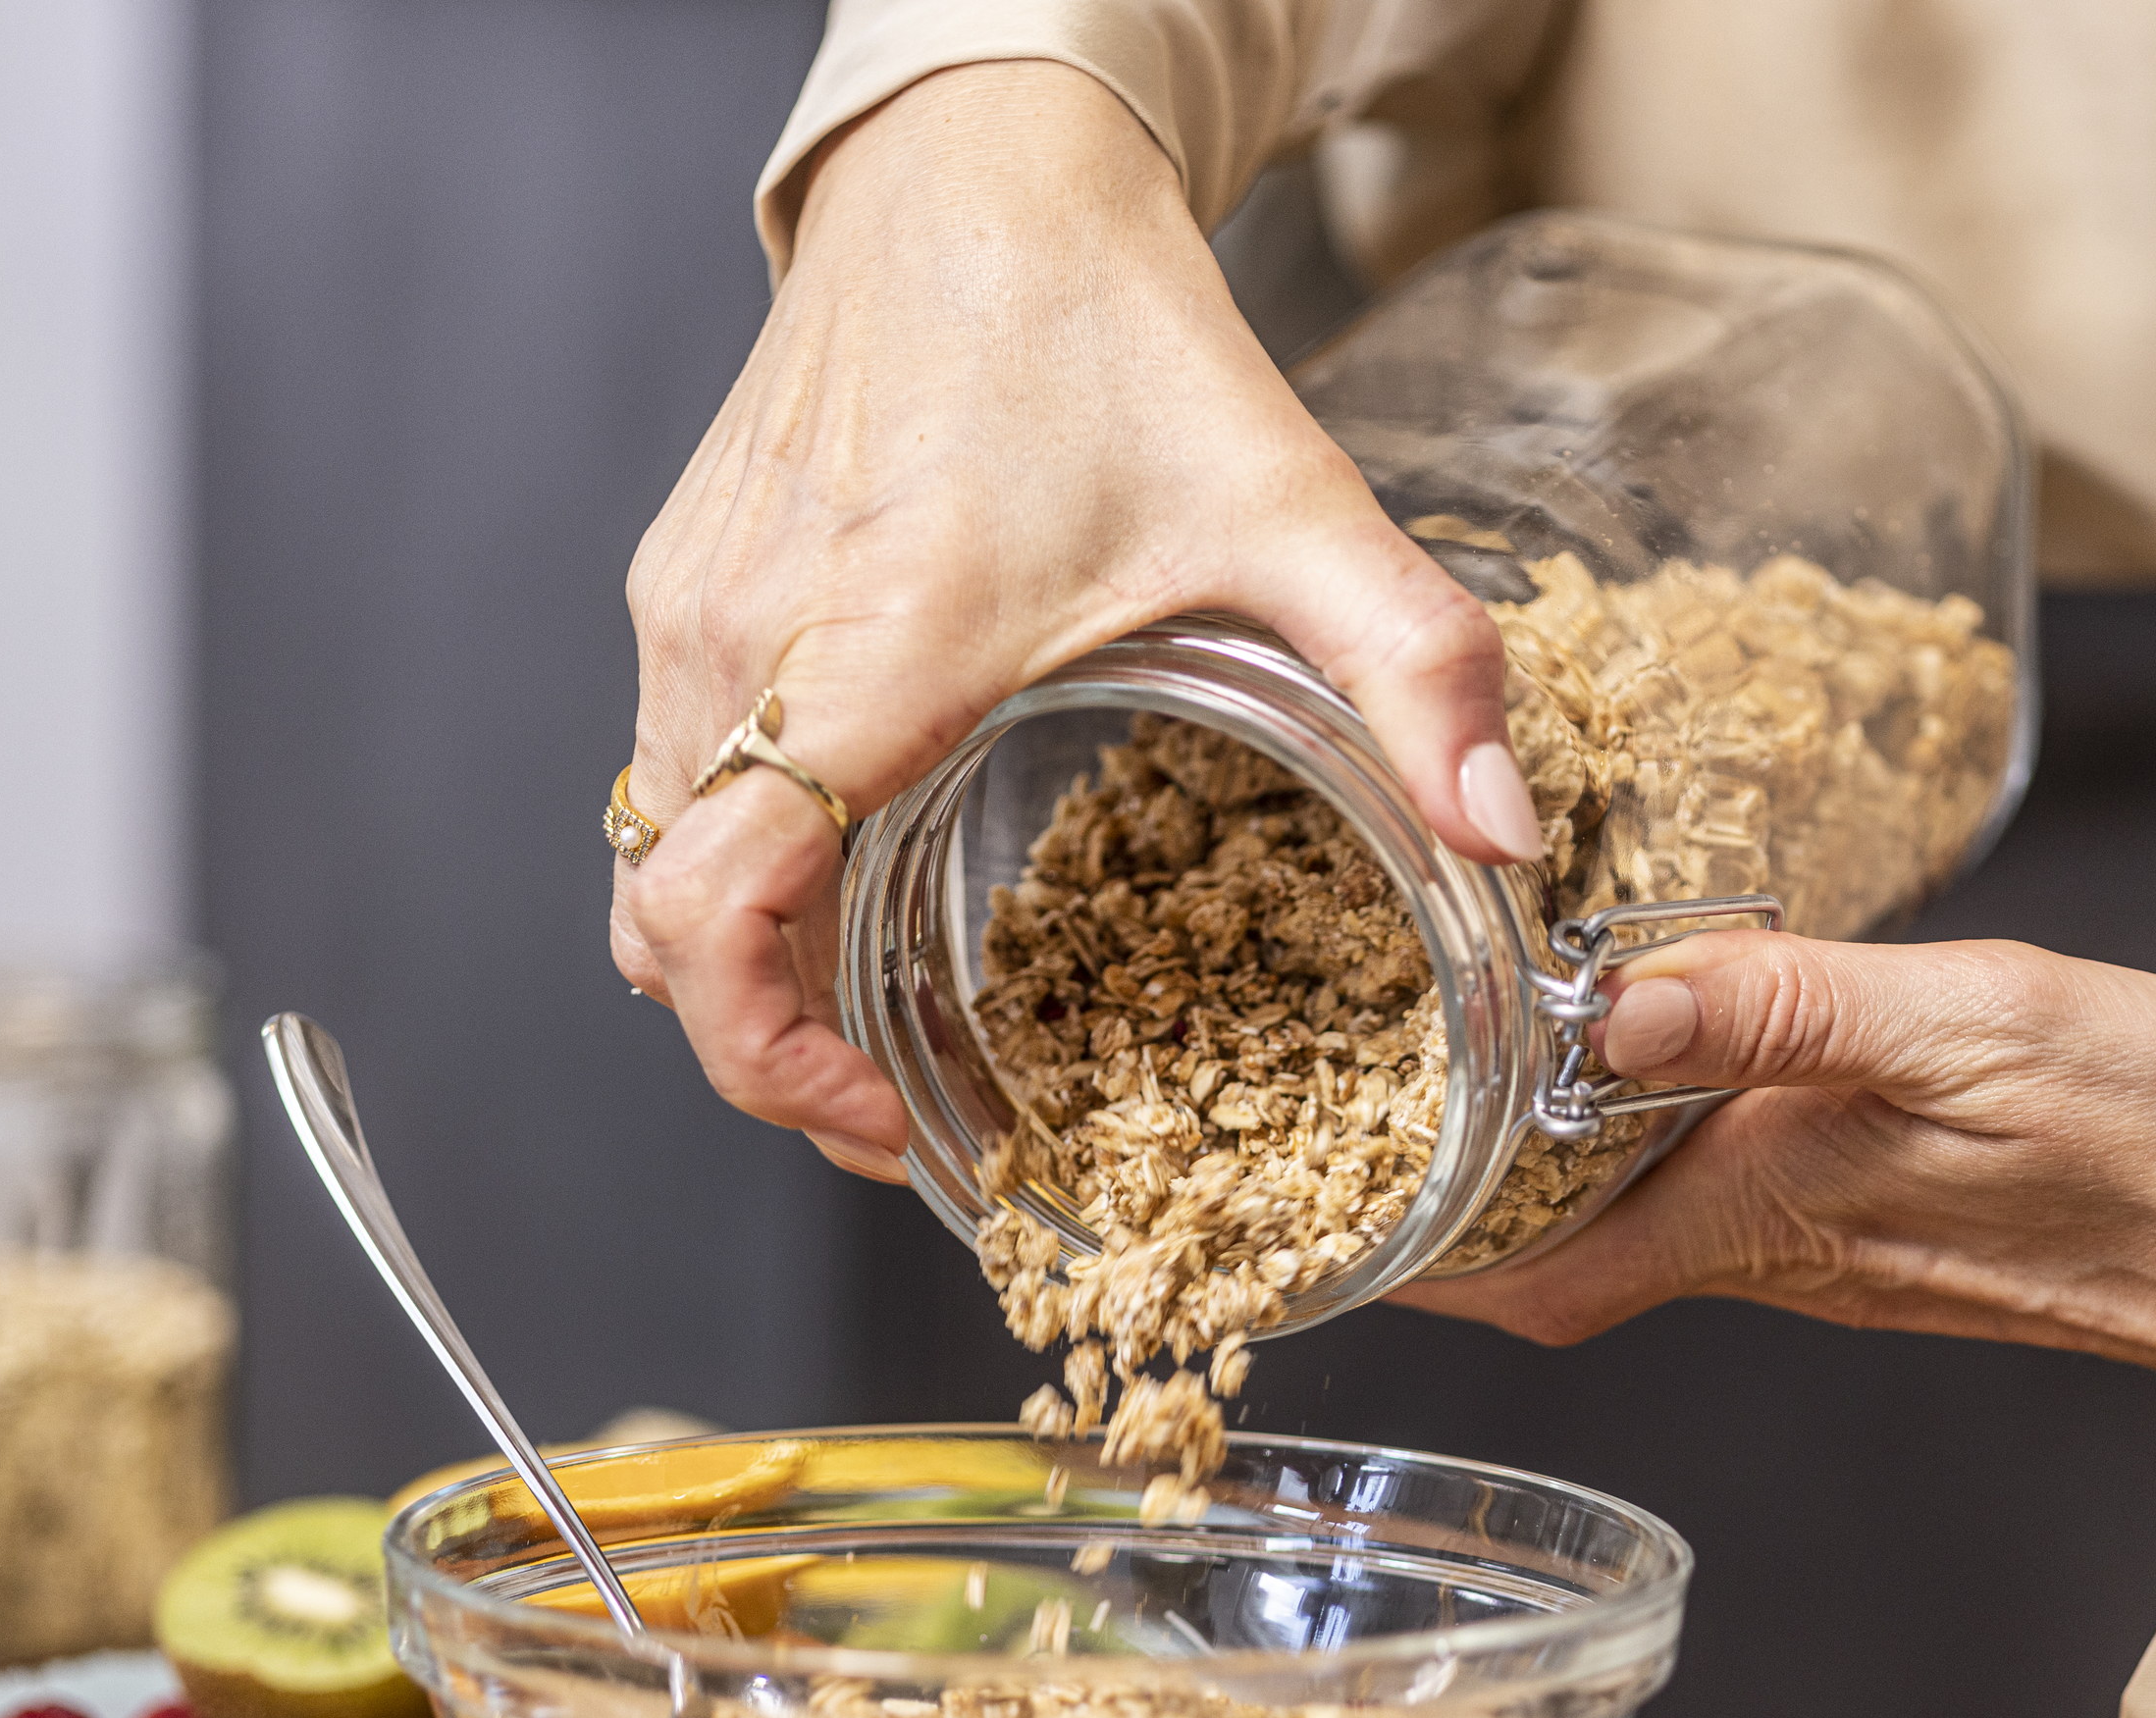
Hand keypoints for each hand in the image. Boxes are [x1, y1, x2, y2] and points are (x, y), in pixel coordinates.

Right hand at [612, 61, 1542, 1176]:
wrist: (976, 162)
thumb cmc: (1101, 323)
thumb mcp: (1295, 507)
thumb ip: (1416, 674)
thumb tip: (1503, 834)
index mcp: (869, 648)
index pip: (710, 910)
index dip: (763, 1058)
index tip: (873, 1117)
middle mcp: (740, 637)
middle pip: (666, 923)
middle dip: (776, 1048)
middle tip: (909, 1105)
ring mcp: (688, 610)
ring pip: (652, 856)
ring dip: (752, 956)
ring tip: (881, 1013)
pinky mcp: (680, 584)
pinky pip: (667, 771)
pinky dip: (738, 857)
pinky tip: (857, 868)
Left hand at [1403, 931, 2155, 1399]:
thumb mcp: (1981, 1029)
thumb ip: (1788, 1006)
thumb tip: (1603, 999)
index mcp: (1778, 1211)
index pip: (1539, 1275)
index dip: (1419, 1253)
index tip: (1312, 1205)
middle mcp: (1794, 1253)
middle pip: (1569, 1253)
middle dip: (1459, 1194)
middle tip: (1357, 1096)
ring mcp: (1856, 1248)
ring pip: (1651, 1224)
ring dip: (1558, 1161)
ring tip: (1479, 1056)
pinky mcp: (1919, 1227)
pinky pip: (1745, 1200)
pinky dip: (1670, 1141)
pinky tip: (1676, 1054)